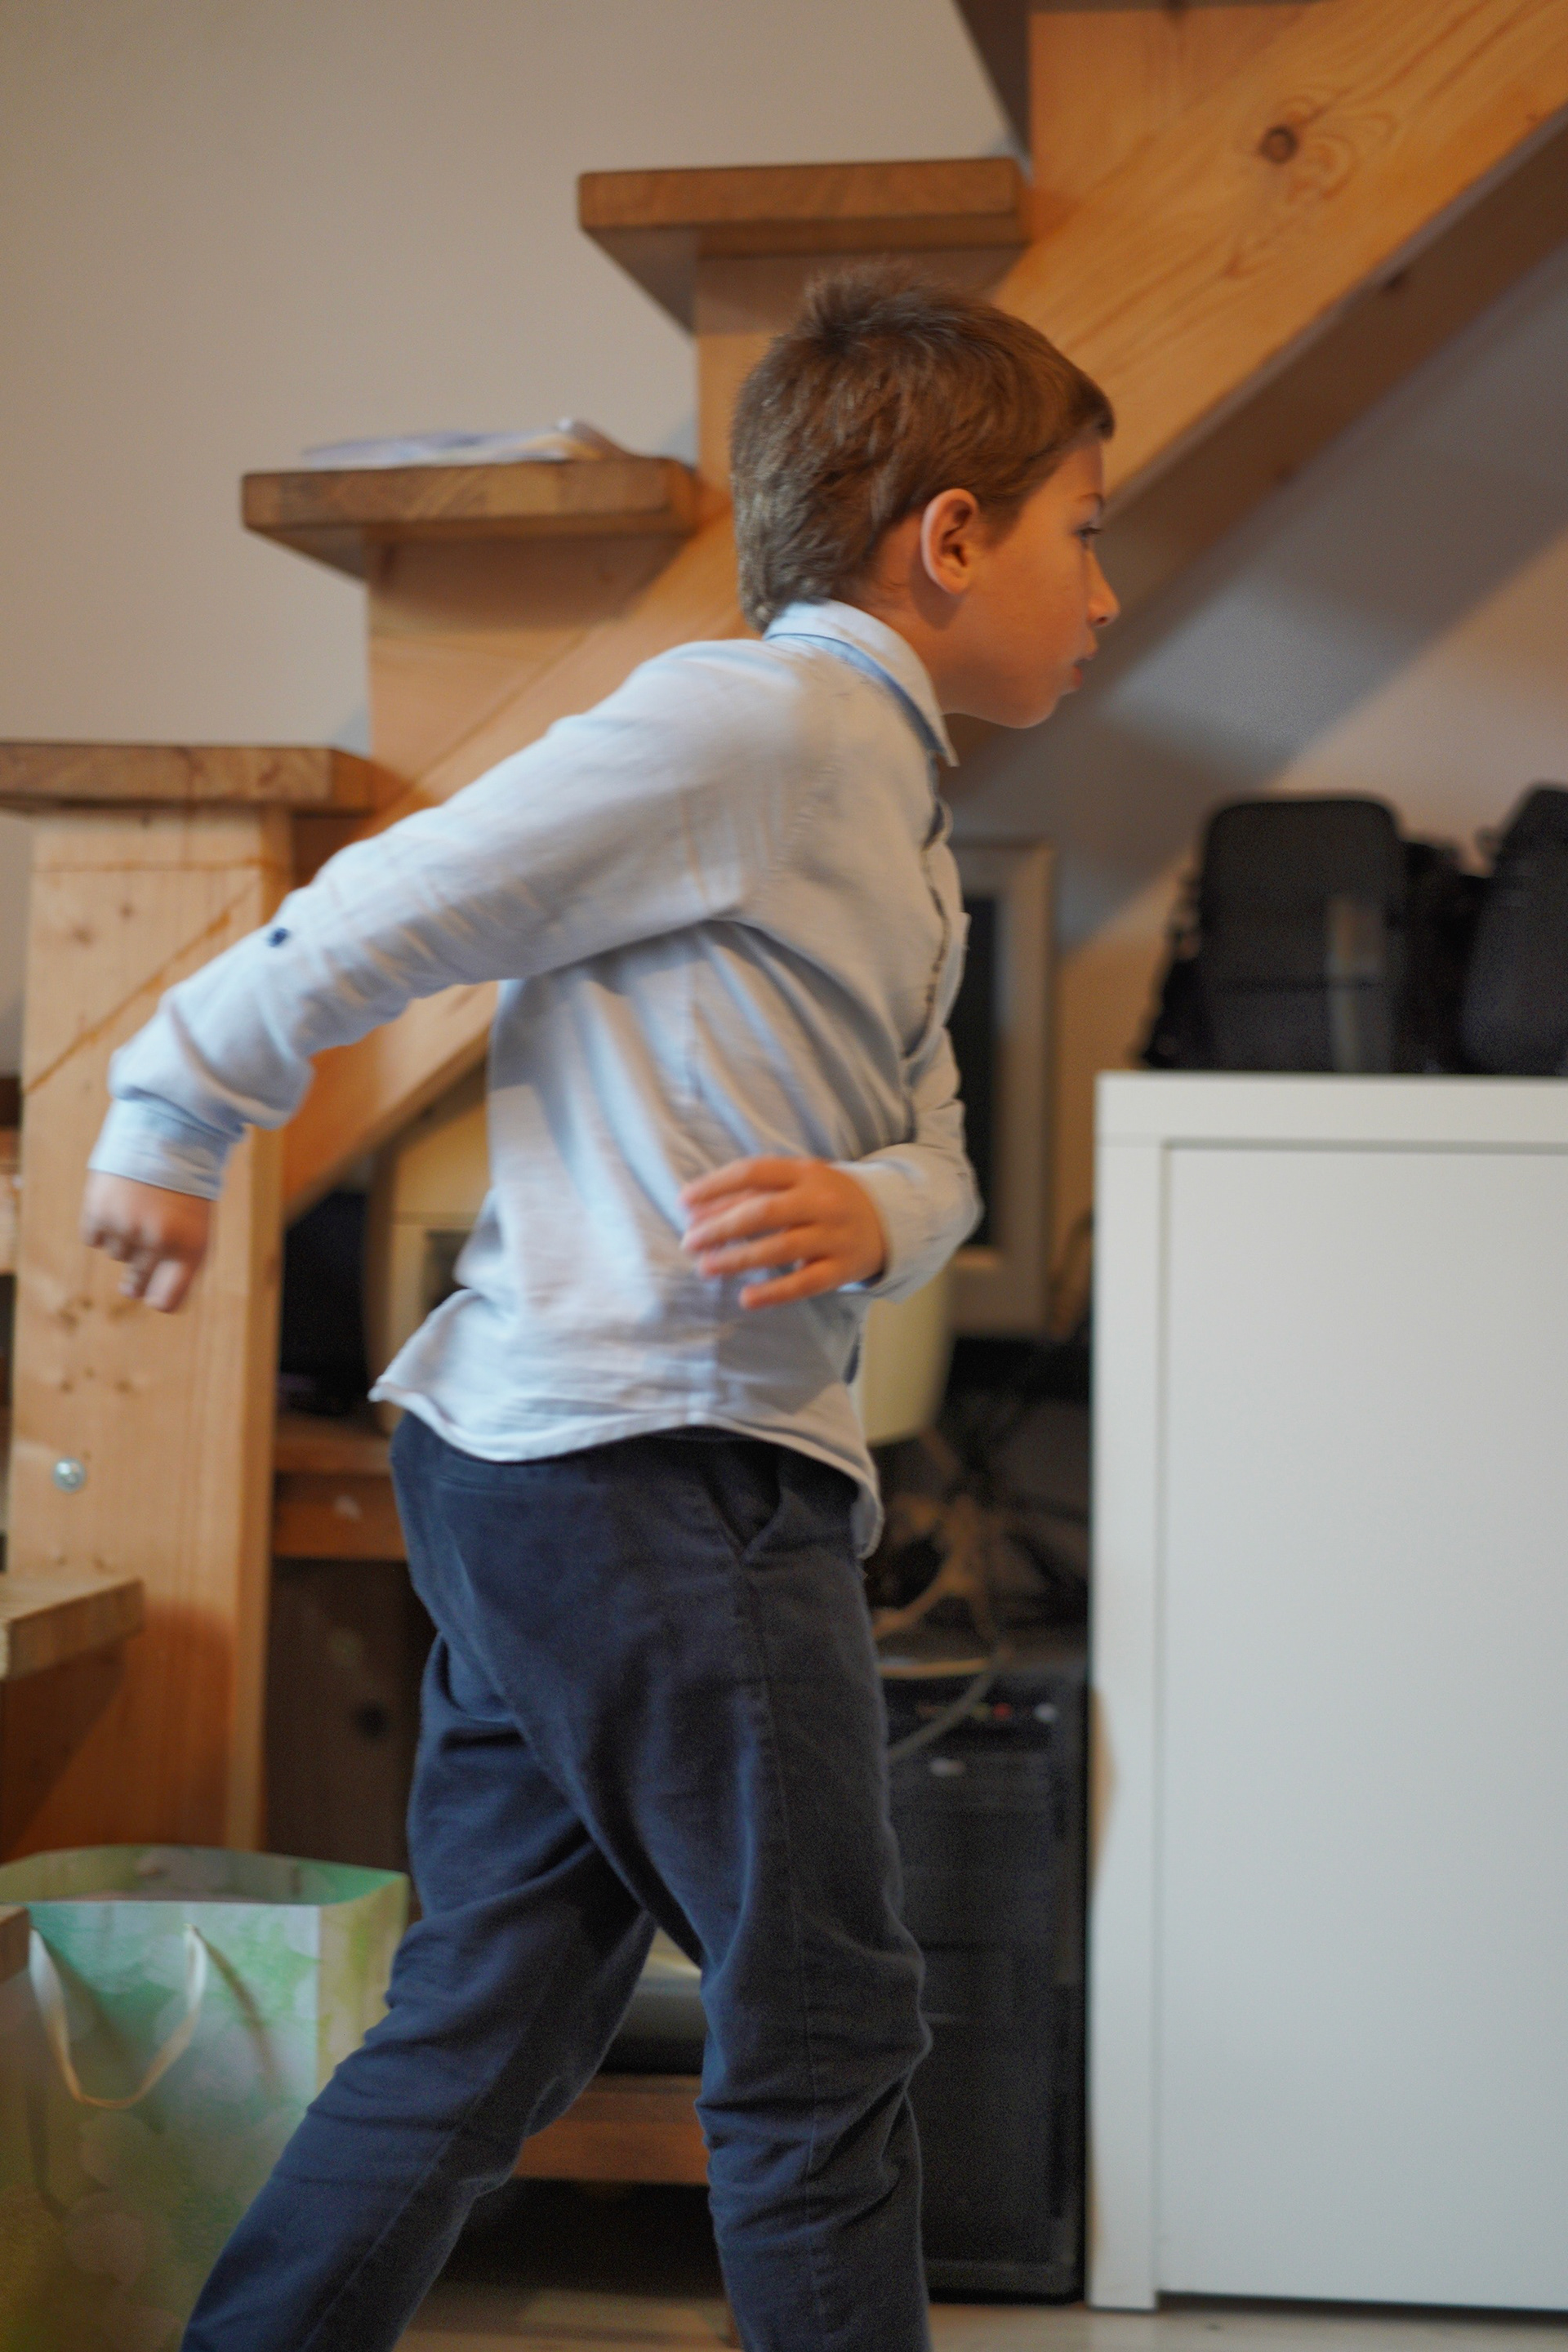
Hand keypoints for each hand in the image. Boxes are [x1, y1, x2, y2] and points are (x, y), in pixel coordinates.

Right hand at [80, 1172, 211, 1311]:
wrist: (168, 1134)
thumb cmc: (184, 1189)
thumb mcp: (196, 1226)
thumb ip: (178, 1262)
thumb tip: (146, 1298)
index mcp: (191, 1248)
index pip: (167, 1300)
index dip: (157, 1300)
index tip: (152, 1297)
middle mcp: (158, 1241)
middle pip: (138, 1283)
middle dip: (135, 1282)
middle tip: (135, 1274)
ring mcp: (127, 1227)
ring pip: (117, 1255)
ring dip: (123, 1240)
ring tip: (137, 1210)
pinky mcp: (99, 1211)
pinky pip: (94, 1238)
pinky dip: (102, 1226)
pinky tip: (117, 1204)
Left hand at [680, 1156, 886, 1308]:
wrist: (887, 1220)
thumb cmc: (824, 1199)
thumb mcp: (796, 1183)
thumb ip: (752, 1193)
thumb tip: (696, 1211)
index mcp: (805, 1171)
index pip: (752, 1173)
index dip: (714, 1187)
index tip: (683, 1203)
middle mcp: (821, 1201)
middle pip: (763, 1213)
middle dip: (720, 1228)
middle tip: (689, 1242)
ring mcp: (834, 1236)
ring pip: (780, 1249)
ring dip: (738, 1260)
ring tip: (706, 1268)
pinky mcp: (842, 1269)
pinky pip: (805, 1283)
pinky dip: (774, 1292)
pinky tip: (746, 1298)